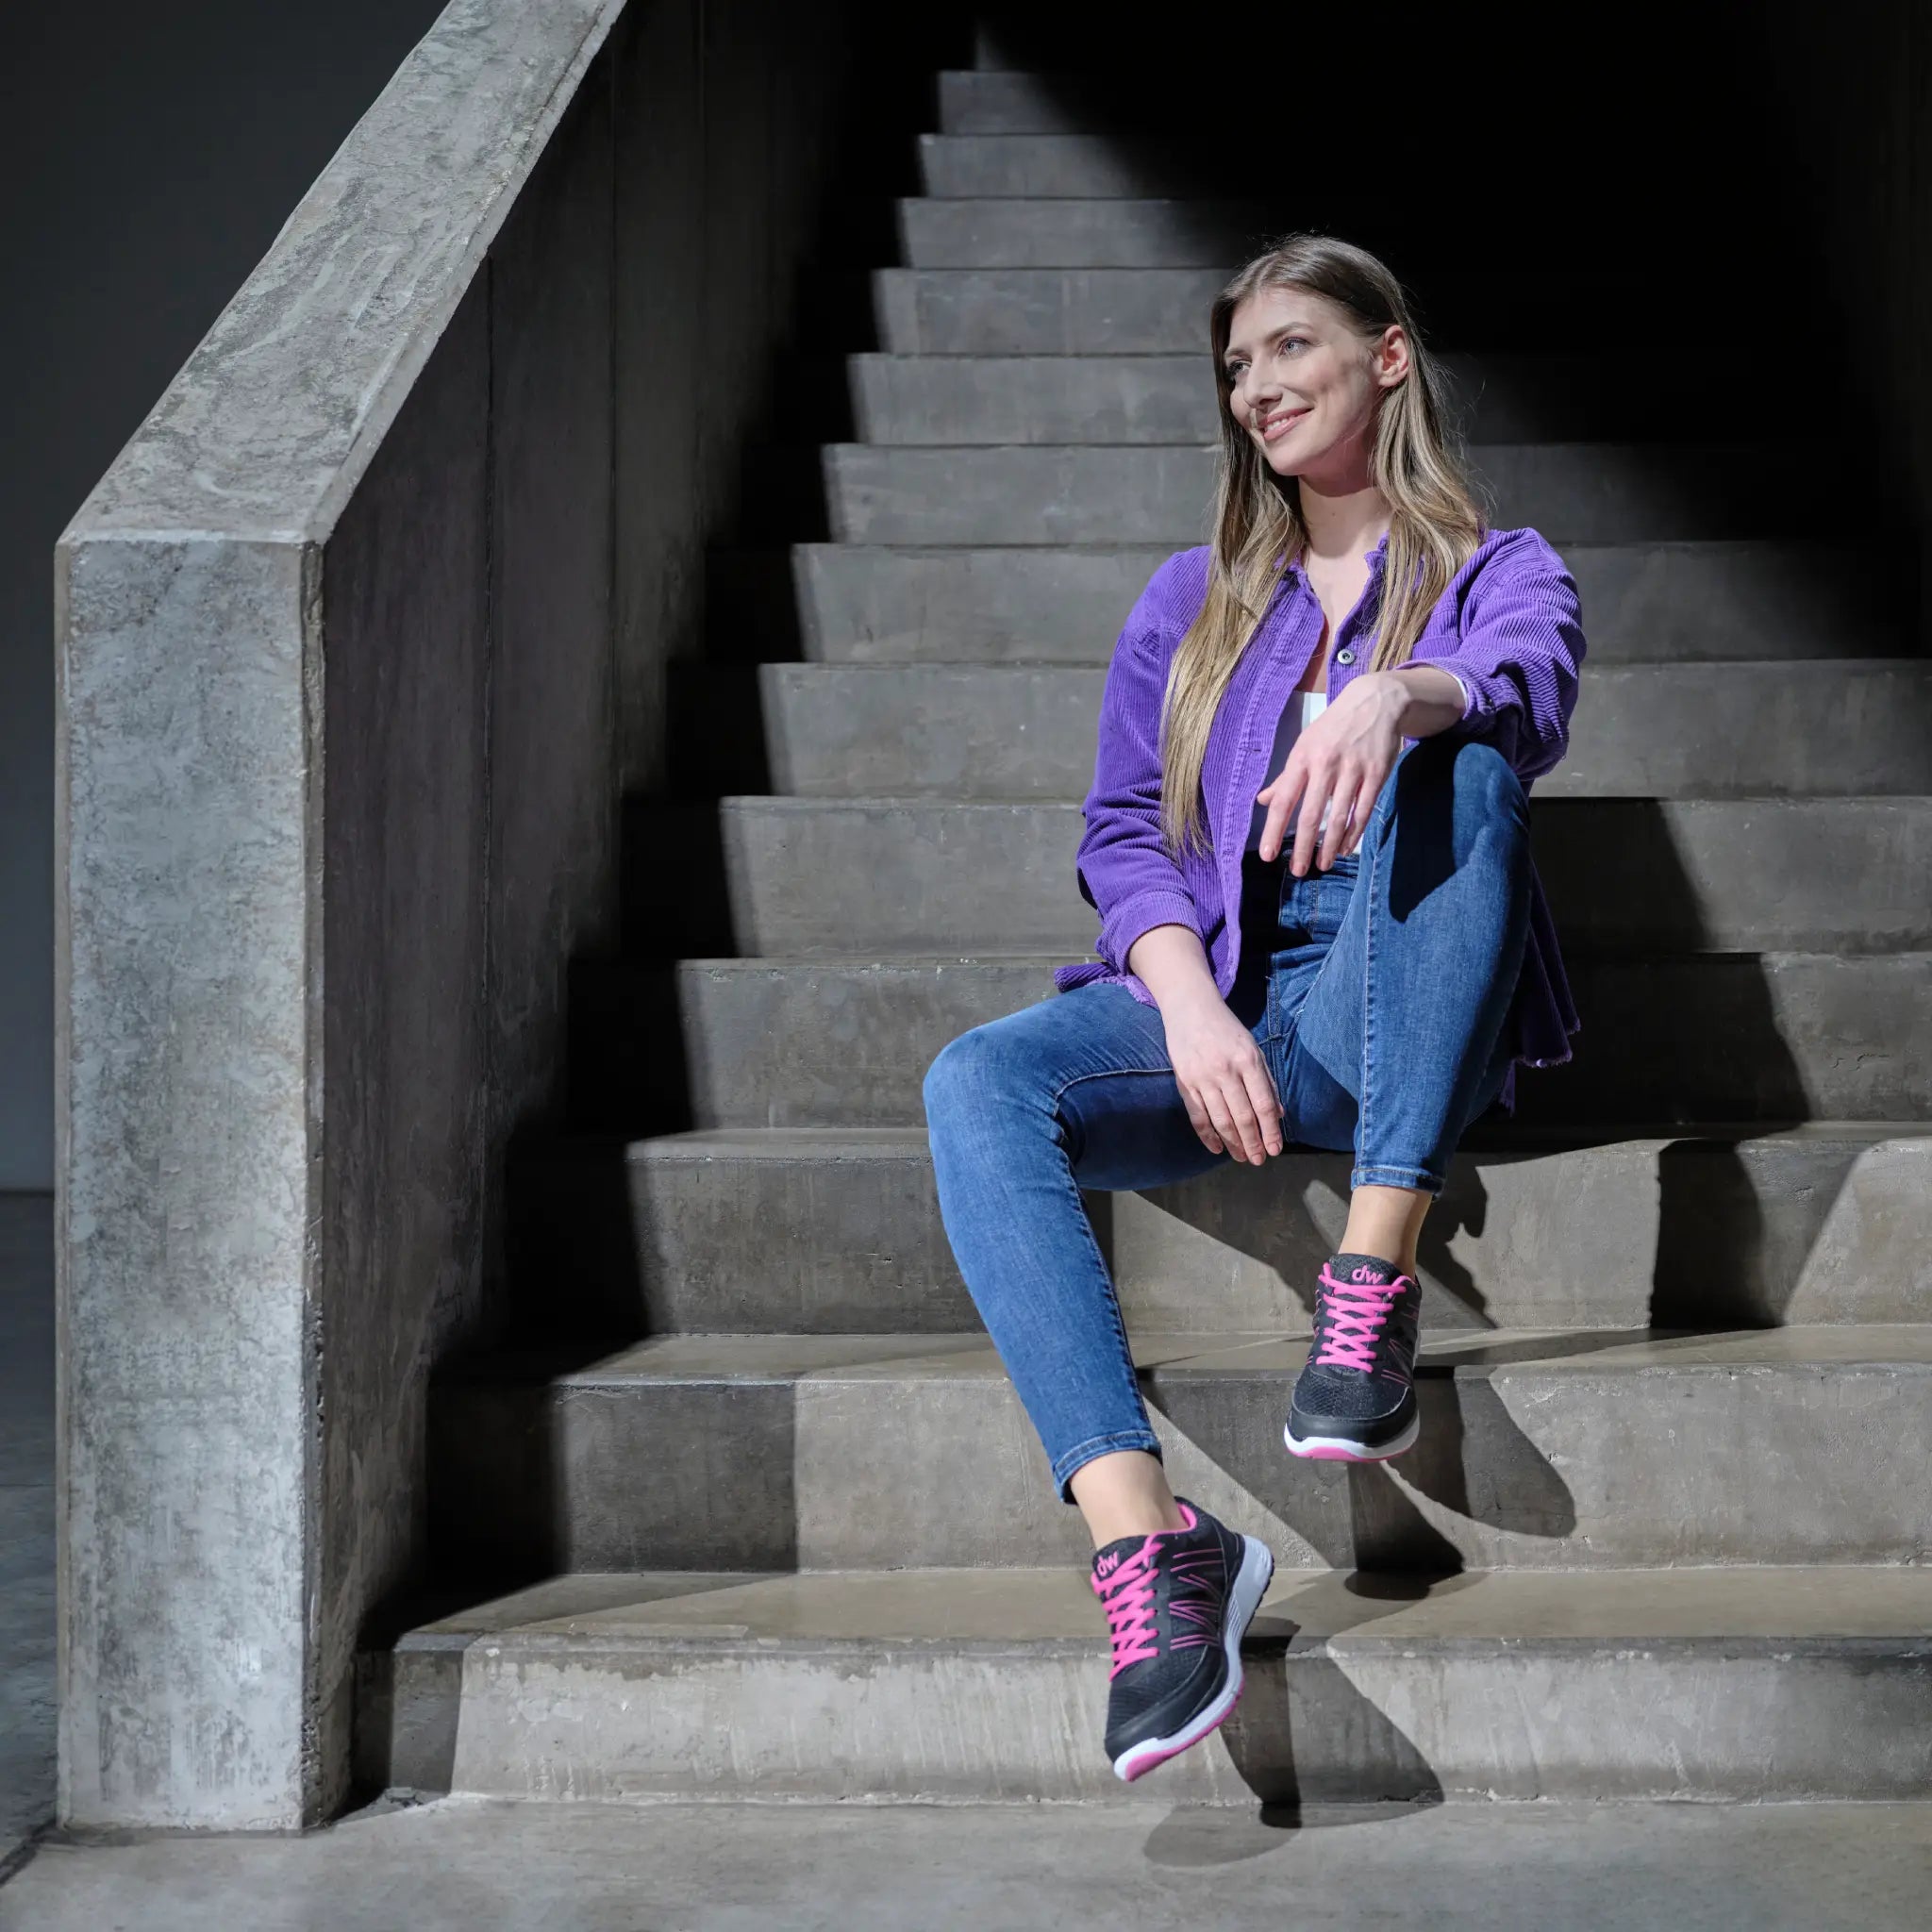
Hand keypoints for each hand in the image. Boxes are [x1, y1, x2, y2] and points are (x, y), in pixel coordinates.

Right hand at [1160, 987, 1282, 1163]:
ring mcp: (1203, 1077)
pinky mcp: (1185, 1082)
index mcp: (1248, 1060)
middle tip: (1258, 1160)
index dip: (1270, 1131)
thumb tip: (1277, 1115)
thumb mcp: (1253, 1049)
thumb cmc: (1227, 1029)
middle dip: (1252, 1143)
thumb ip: (1266, 1081)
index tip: (1275, 1150)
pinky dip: (1207, 1135)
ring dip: (1233, 1143)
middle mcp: (1226, 1070)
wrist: (1190, 1007)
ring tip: (1241, 1157)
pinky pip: (1197, 1115)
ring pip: (1220, 1120)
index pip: (1263, 1104)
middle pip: (1242, 1116)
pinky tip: (1217, 1148)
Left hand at [1255, 670, 1408, 875]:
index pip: (1284, 800)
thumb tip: (1263, 800)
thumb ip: (1285, 776)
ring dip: (1329, 845)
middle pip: (1312, 813)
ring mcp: (1353, 769)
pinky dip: (1353, 832)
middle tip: (1298, 871)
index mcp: (1302, 758)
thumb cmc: (1333, 727)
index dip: (1274, 829)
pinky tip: (1345, 848)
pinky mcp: (1377, 773)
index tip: (1268, 855)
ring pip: (1340, 816)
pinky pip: (1363, 810)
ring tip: (1322, 865)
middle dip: (1303, 846)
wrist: (1375, 702)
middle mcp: (1326, 764)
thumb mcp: (1304, 744)